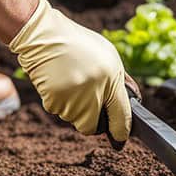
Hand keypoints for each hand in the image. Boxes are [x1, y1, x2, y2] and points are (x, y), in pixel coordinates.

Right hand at [9, 0, 136, 143]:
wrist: (44, 36)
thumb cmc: (80, 45)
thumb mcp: (109, 56)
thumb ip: (120, 82)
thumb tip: (131, 103)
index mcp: (111, 79)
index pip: (121, 116)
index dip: (121, 131)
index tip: (121, 139)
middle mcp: (93, 92)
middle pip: (93, 127)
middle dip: (93, 120)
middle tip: (88, 100)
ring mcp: (72, 98)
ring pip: (75, 119)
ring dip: (74, 107)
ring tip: (72, 81)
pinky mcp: (53, 101)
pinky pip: (59, 111)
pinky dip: (60, 101)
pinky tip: (59, 81)